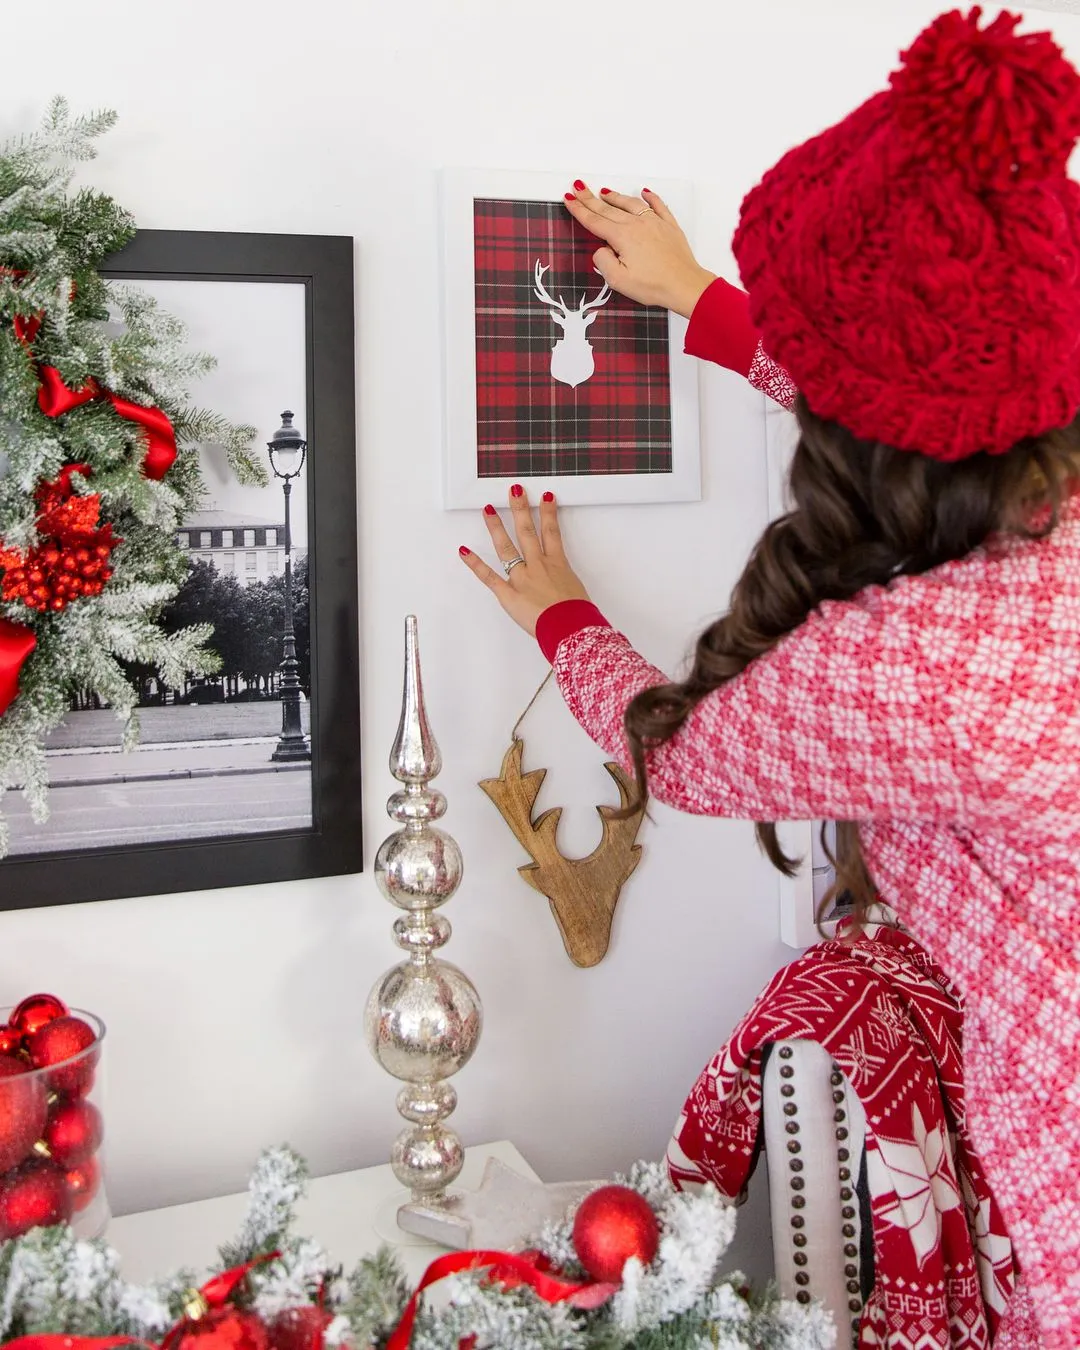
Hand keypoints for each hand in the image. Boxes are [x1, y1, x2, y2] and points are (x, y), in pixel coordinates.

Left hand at [459, 485, 591, 636]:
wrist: (569, 627)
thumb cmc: (577, 616)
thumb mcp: (577, 594)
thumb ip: (566, 587)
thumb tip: (564, 592)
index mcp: (558, 565)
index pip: (552, 532)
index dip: (548, 512)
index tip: (546, 496)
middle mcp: (538, 566)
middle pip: (527, 531)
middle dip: (520, 508)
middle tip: (514, 491)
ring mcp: (521, 578)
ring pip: (507, 547)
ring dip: (496, 527)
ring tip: (488, 510)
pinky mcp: (508, 594)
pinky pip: (489, 577)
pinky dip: (475, 564)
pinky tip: (464, 551)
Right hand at [563, 181, 716, 317]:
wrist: (684, 284)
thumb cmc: (654, 285)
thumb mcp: (618, 280)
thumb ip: (603, 261)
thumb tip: (601, 249)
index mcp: (622, 237)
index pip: (595, 221)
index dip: (579, 210)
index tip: (569, 200)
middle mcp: (637, 225)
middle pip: (608, 209)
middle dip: (590, 198)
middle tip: (578, 188)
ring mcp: (654, 223)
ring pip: (630, 204)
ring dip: (615, 197)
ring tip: (603, 191)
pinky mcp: (669, 226)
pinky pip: (658, 206)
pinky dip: (650, 197)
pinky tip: (645, 192)